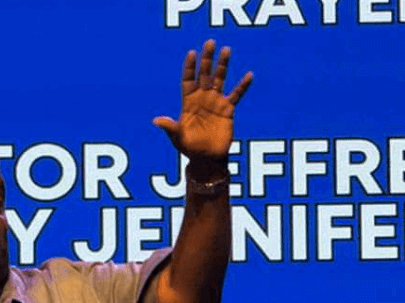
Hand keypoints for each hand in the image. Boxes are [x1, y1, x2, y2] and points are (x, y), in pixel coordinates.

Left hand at [153, 40, 252, 165]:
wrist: (206, 158)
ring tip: (227, 50)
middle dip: (207, 59)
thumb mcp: (177, 137)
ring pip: (220, 79)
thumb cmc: (189, 148)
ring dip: (223, 65)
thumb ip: (169, 127)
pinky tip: (248, 75)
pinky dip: (243, 86)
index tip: (192, 53)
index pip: (188, 80)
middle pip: (205, 74)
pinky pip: (236, 95)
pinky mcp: (228, 109)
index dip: (189, 67)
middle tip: (210, 42)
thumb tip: (156, 120)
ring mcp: (215, 102)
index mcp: (188, 102)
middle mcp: (202, 99)